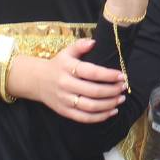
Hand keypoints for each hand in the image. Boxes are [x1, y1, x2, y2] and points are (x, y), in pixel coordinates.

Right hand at [10, 38, 127, 122]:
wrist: (37, 80)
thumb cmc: (57, 65)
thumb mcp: (66, 52)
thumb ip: (80, 45)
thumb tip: (94, 42)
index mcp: (67, 68)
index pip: (91, 72)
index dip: (108, 75)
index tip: (122, 75)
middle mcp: (66, 85)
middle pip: (93, 91)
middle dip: (112, 90)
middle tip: (123, 88)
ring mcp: (65, 100)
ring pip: (90, 106)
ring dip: (109, 104)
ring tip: (121, 99)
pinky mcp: (64, 111)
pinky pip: (84, 118)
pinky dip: (100, 117)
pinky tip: (111, 111)